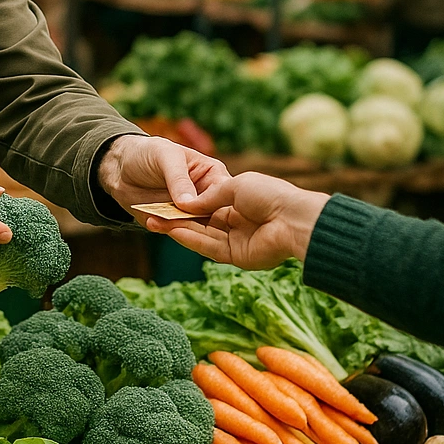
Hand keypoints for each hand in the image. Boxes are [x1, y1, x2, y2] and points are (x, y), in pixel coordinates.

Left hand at [97, 135, 228, 222]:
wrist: (121, 167)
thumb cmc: (148, 152)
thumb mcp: (165, 157)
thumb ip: (178, 178)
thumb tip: (190, 202)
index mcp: (214, 176)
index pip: (224, 195)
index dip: (220, 205)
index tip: (206, 212)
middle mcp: (206, 198)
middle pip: (214, 217)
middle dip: (200, 223)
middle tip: (182, 223)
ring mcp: (190, 213)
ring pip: (195, 229)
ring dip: (180, 228)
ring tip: (162, 222)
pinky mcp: (174, 224)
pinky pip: (174, 232)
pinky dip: (164, 229)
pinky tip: (152, 222)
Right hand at [145, 171, 328, 267]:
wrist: (293, 217)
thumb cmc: (269, 194)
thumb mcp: (233, 186)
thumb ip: (208, 198)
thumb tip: (185, 204)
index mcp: (239, 203)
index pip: (206, 206)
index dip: (185, 204)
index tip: (163, 200)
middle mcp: (237, 223)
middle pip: (200, 223)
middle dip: (175, 219)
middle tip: (150, 214)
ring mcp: (237, 241)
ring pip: (201, 236)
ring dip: (177, 230)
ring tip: (153, 222)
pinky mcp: (237, 257)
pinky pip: (209, 248)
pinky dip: (190, 240)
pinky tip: (172, 231)